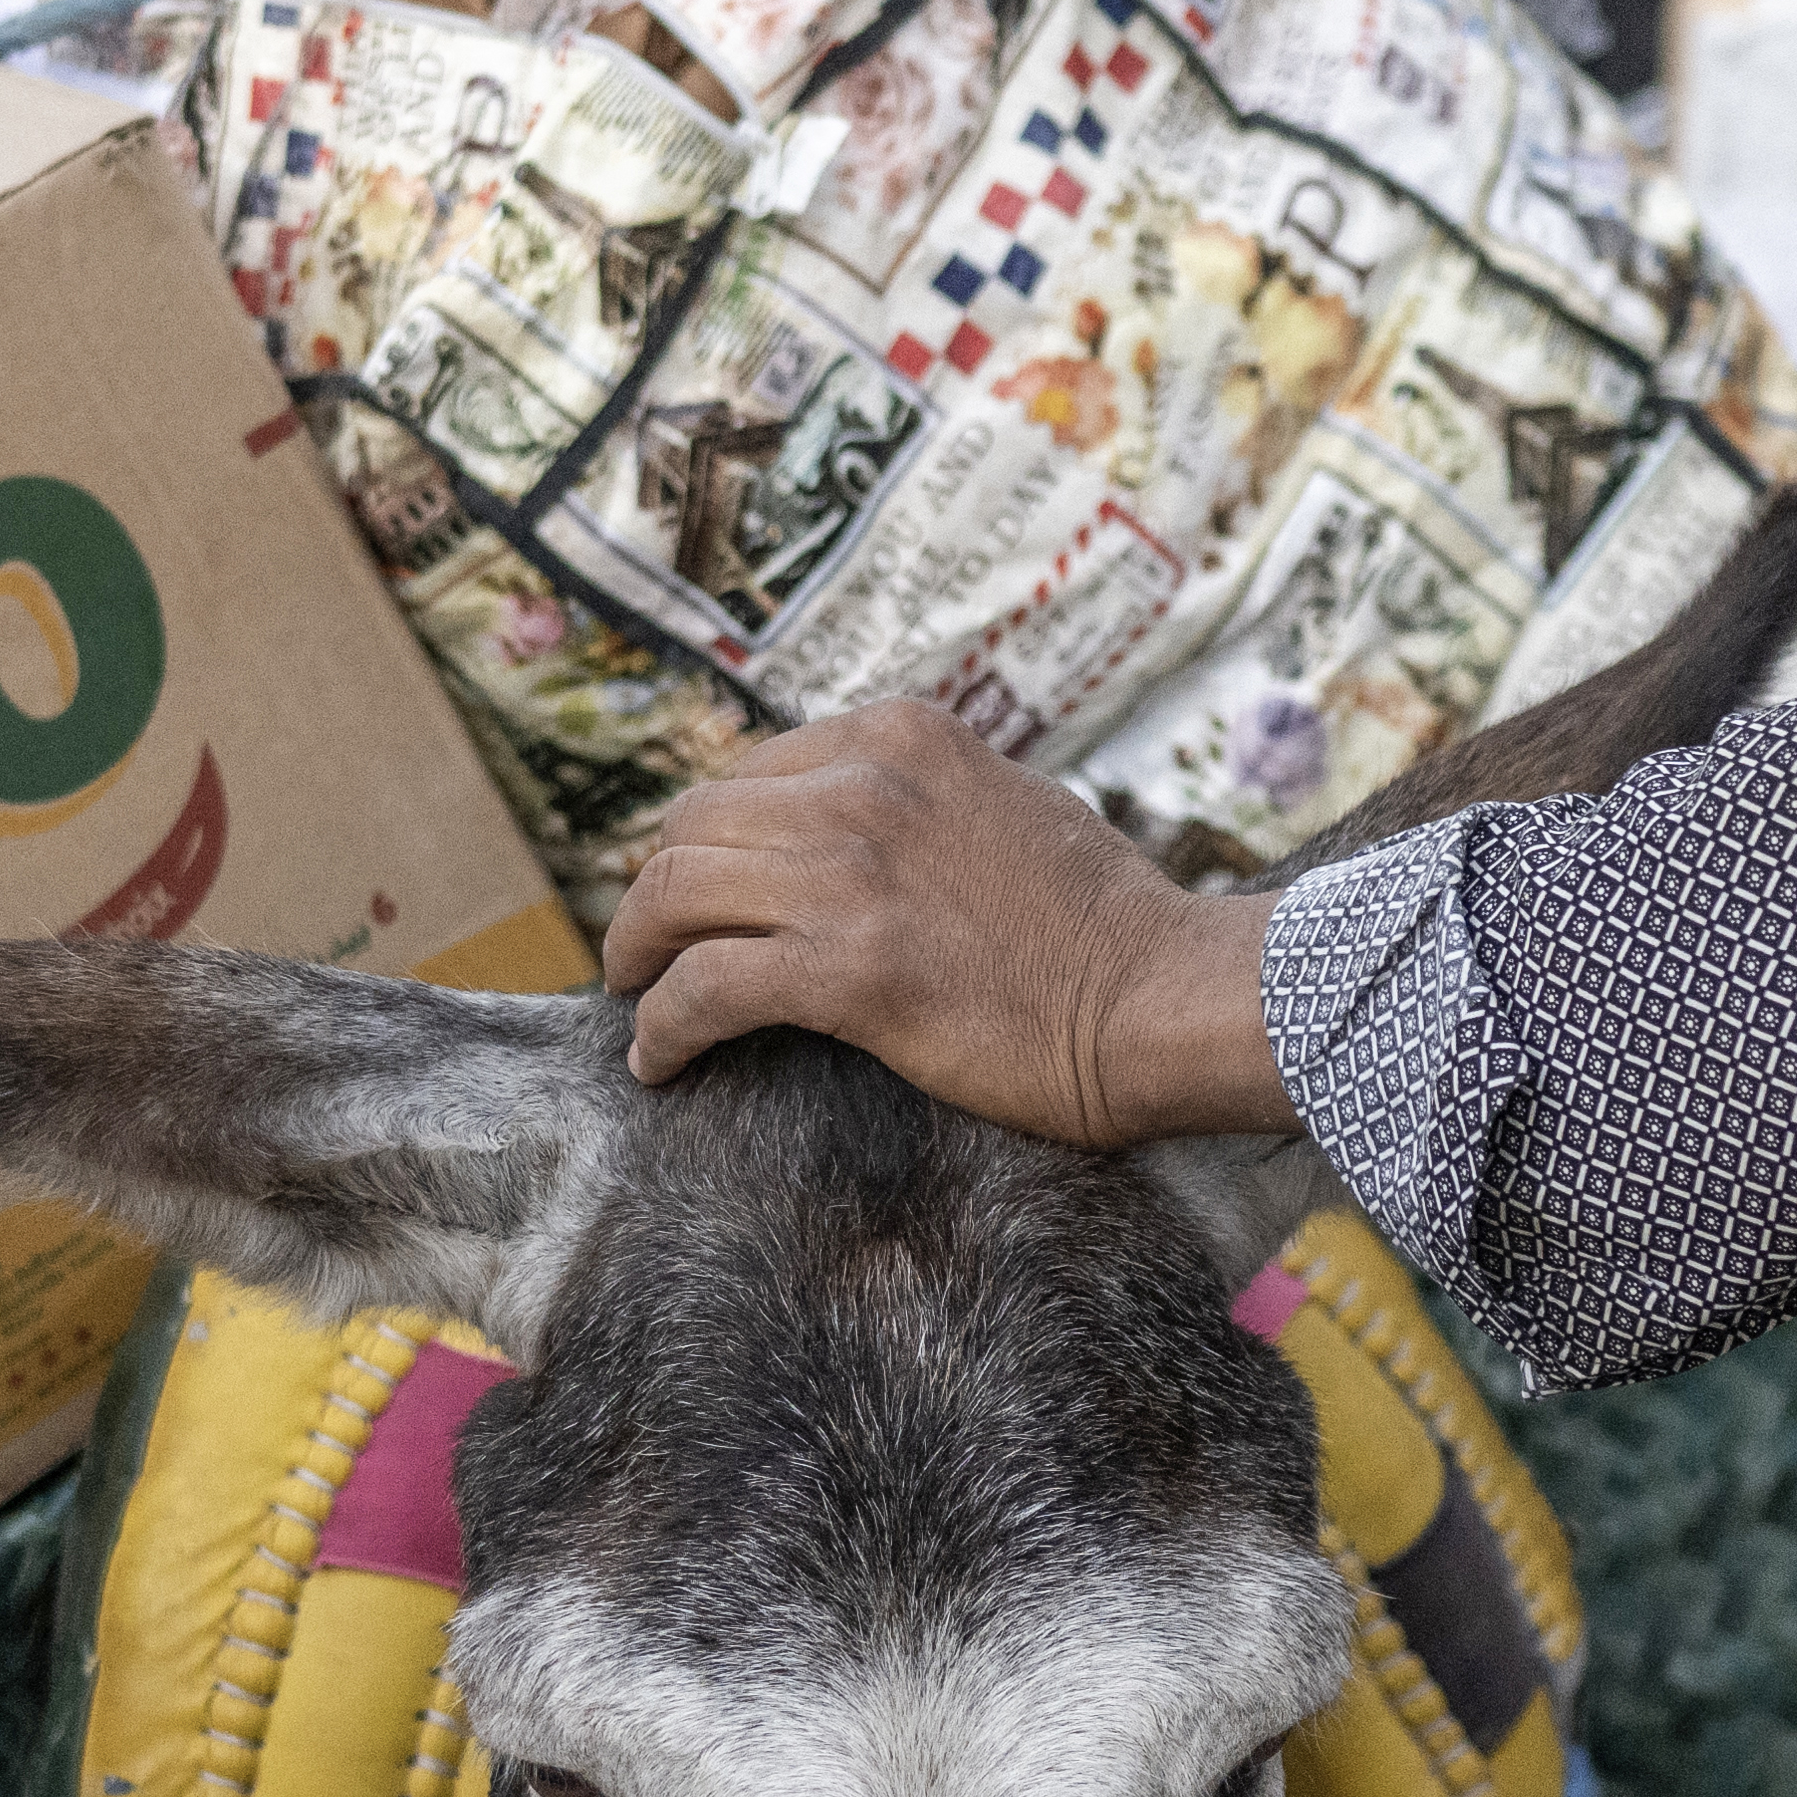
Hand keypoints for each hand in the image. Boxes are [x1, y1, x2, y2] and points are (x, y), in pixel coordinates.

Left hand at [598, 707, 1284, 1139]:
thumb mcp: (1004, 799)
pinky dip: (661, 1027)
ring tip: (633, 997)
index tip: (692, 888)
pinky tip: (656, 1061)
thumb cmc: (1103, 921)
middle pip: (693, 826)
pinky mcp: (848, 968)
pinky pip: (703, 989)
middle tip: (643, 946)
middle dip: (653, 891)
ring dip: (637, 954)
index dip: (704, 838)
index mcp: (898, 735)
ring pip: (675, 897)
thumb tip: (854, 817)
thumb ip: (920, 794)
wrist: (1163, 995)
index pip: (746, 773)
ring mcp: (851, 873)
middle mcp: (862, 785)